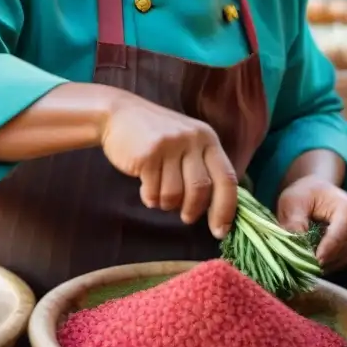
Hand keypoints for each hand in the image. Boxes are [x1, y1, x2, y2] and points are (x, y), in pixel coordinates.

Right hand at [101, 93, 238, 238]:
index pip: (227, 178)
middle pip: (201, 189)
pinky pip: (153, 191)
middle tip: (186, 216)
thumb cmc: (157, 137)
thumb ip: (203, 167)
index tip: (220, 231)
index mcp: (208, 139)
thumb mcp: (188, 143)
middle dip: (193, 210)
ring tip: (159, 192)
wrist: (119, 115)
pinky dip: (149, 197)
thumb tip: (219, 208)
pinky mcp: (148, 154)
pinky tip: (146, 187)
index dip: (226, 208)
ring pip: (175, 194)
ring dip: (166, 203)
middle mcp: (193, 139)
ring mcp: (170, 145)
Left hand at [275, 176, 346, 268]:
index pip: (338, 237)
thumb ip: (294, 222)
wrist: (314, 192)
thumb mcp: (293, 202)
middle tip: (302, 266)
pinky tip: (315, 264)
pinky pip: (346, 263)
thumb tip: (295, 245)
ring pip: (346, 260)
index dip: (323, 252)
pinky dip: (331, 266)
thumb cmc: (304, 194)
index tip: (308, 263)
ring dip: (327, 265)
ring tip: (307, 266)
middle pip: (344, 251)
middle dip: (323, 260)